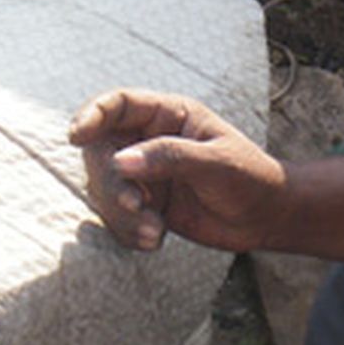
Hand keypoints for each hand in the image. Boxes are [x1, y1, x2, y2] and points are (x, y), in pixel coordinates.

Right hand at [68, 90, 285, 252]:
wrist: (266, 217)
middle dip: (111, 182)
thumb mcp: (215, 163)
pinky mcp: (146, 204)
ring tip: (154, 230)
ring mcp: (146, 173)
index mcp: (168, 115)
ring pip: (106, 188)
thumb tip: (120, 160)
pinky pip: (118, 217)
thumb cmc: (250, 177)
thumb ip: (169, 158)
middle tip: (135, 204)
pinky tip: (155, 239)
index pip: (119, 104)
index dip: (92, 114)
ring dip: (122, 213)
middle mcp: (150, 140)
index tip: (76, 136)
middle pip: (102, 151)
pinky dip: (129, 231)